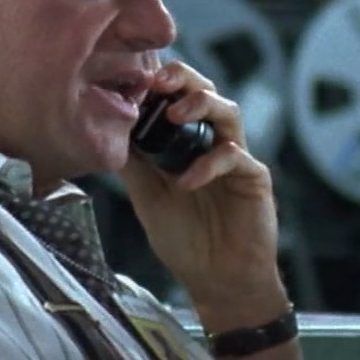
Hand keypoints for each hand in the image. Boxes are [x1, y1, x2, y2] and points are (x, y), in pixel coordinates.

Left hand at [118, 62, 288, 330]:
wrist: (218, 281)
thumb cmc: (186, 240)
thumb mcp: (146, 197)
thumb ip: (133, 164)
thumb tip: (105, 131)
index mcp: (186, 143)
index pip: (176, 98)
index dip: (159, 82)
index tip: (132, 78)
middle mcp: (213, 142)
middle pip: (206, 91)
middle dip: (183, 78)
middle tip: (159, 80)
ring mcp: (236, 158)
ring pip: (228, 112)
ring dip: (201, 105)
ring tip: (174, 115)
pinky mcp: (254, 178)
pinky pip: (235, 157)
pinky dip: (209, 163)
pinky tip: (186, 181)